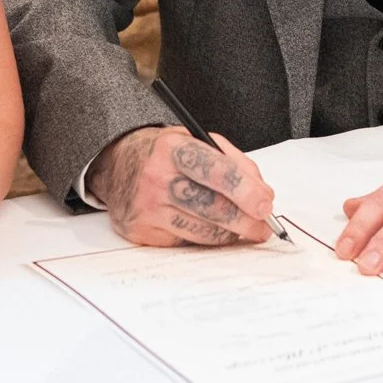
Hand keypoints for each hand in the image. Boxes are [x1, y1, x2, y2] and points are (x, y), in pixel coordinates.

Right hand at [91, 126, 274, 247]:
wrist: (116, 164)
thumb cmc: (164, 153)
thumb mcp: (196, 140)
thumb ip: (233, 162)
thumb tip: (262, 194)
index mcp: (172, 148)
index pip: (216, 171)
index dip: (246, 190)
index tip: (266, 203)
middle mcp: (156, 178)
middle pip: (213, 207)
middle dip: (247, 220)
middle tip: (264, 226)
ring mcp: (147, 208)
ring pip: (203, 231)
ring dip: (230, 233)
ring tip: (242, 228)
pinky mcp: (142, 232)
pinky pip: (187, 242)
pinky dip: (206, 238)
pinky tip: (211, 228)